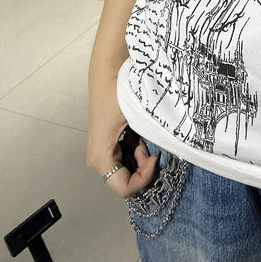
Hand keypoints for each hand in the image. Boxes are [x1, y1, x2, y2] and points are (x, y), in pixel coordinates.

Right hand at [87, 74, 157, 197]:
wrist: (108, 72)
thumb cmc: (119, 94)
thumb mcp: (135, 119)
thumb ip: (147, 140)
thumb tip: (161, 158)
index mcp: (101, 159)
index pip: (125, 188)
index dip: (144, 177)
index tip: (155, 156)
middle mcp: (99, 160)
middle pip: (127, 180)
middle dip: (143, 168)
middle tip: (152, 147)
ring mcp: (103, 152)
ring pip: (128, 169)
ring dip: (141, 158)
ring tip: (146, 137)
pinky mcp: (109, 144)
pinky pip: (126, 157)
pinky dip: (137, 150)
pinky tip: (140, 134)